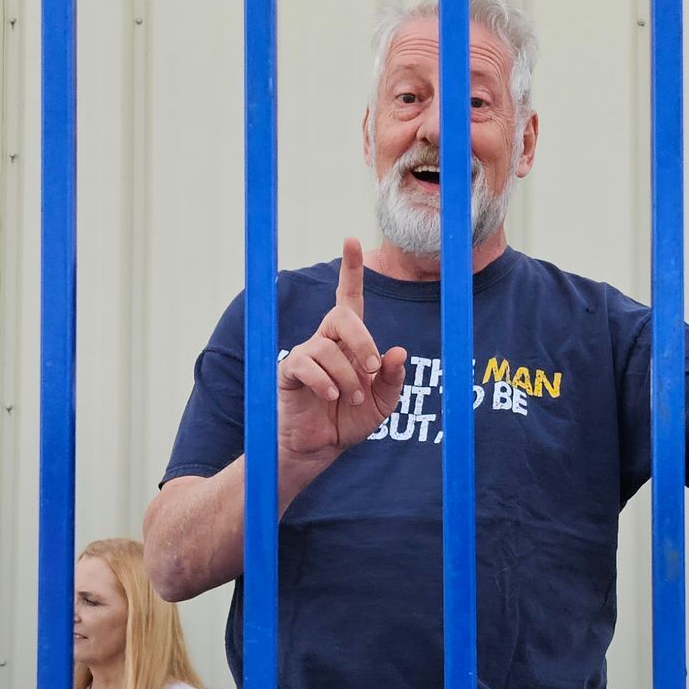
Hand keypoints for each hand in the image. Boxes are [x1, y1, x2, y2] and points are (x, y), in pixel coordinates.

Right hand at [277, 237, 407, 463]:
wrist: (319, 448)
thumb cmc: (349, 421)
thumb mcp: (381, 402)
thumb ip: (392, 378)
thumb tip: (398, 352)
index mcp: (349, 342)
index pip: (349, 297)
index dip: (350, 269)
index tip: (351, 240)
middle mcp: (326, 340)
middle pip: (342, 316)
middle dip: (362, 342)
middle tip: (371, 370)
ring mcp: (305, 354)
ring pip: (327, 347)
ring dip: (347, 376)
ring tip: (351, 399)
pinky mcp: (290, 371)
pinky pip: (306, 364)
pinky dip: (325, 382)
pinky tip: (332, 397)